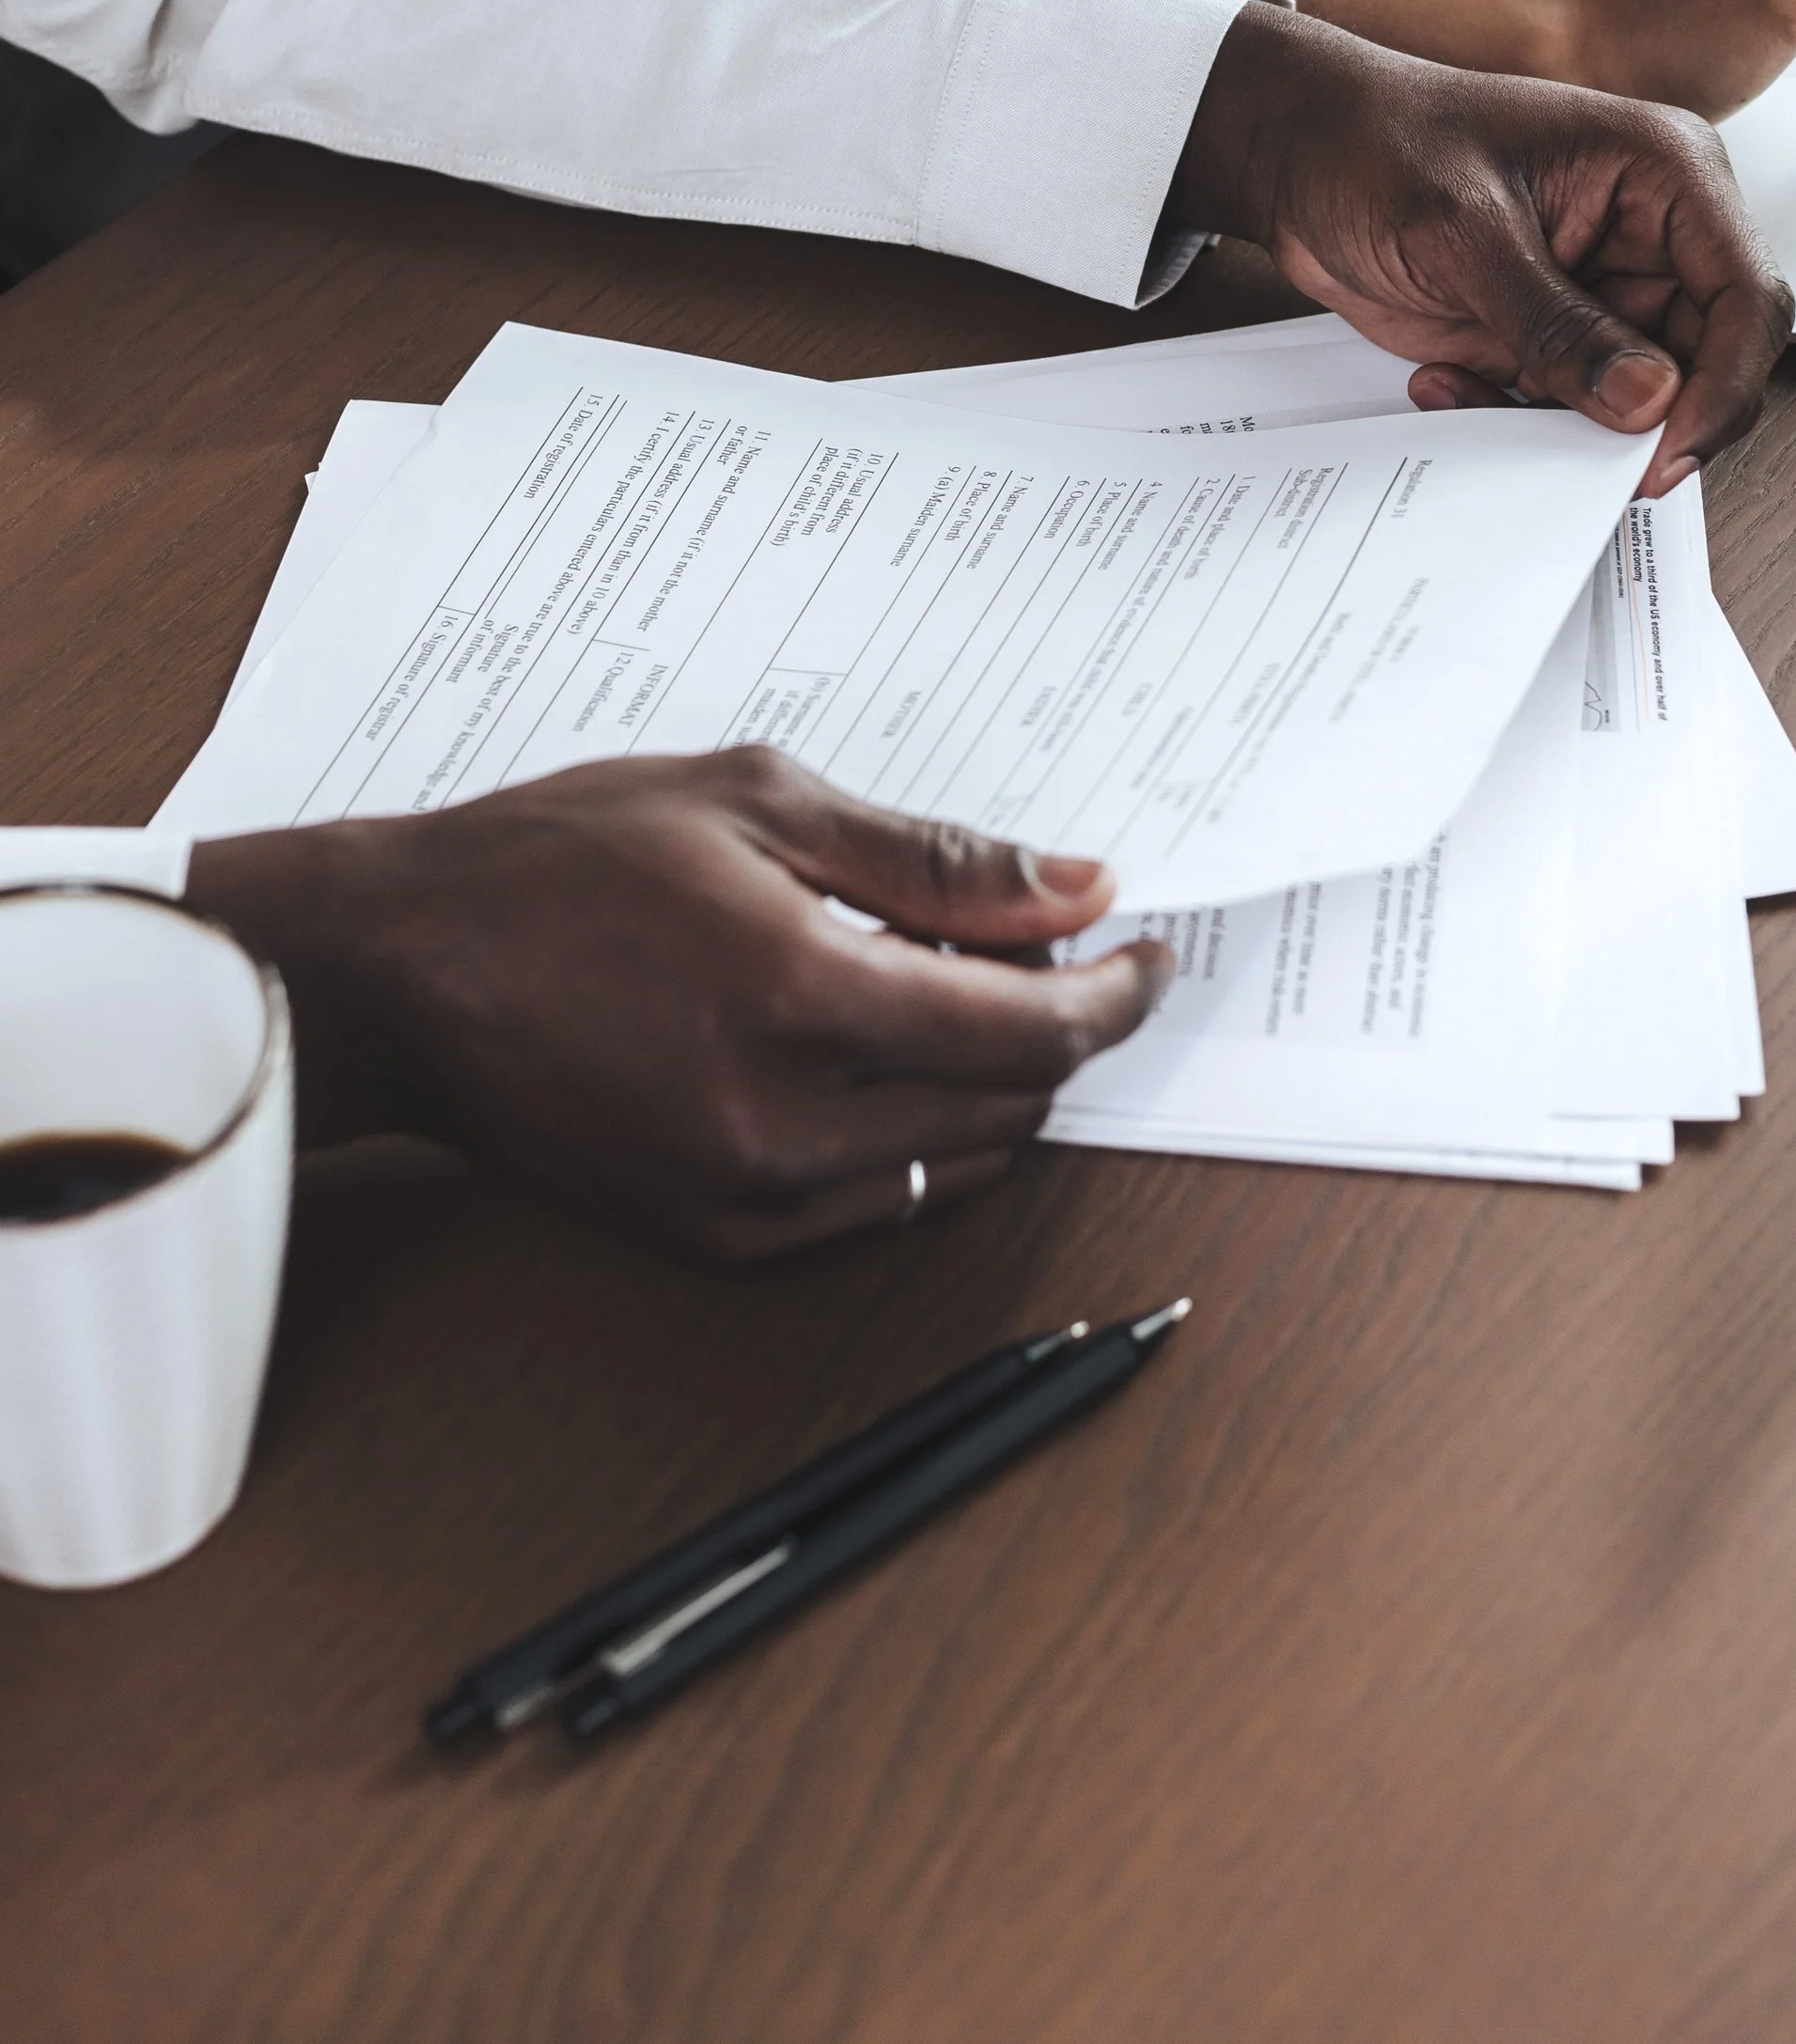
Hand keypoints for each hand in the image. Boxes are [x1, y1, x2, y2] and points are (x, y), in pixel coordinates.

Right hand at [187, 751, 1168, 1259]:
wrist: (400, 975)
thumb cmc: (557, 864)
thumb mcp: (759, 804)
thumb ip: (937, 861)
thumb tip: (1075, 889)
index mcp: (804, 1000)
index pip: (1031, 1033)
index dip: (1114, 994)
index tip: (1145, 952)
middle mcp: (787, 1125)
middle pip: (1009, 1107)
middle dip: (1056, 1028)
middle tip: (1043, 945)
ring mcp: (749, 1199)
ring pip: (955, 1167)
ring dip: (991, 1087)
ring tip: (951, 988)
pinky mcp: (714, 1239)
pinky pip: (875, 1207)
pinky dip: (916, 1138)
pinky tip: (877, 1055)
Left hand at [1172, 4, 1791, 491]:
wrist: (1299, 154)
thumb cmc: (1380, 141)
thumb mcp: (1464, 232)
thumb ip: (1557, 322)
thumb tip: (1648, 401)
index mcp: (1666, 174)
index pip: (1747, 298)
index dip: (1727, 386)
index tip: (1669, 452)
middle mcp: (1652, 234)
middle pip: (1706, 363)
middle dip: (1638, 420)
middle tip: (1569, 456)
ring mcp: (1603, 288)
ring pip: (1637, 401)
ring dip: (1560, 422)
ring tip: (1472, 386)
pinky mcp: (1553, 332)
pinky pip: (1569, 408)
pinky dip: (1511, 415)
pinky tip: (1444, 378)